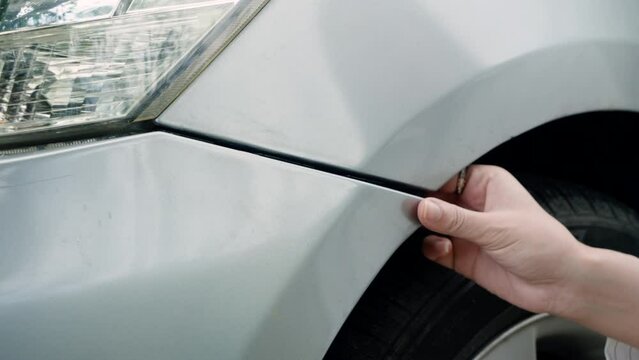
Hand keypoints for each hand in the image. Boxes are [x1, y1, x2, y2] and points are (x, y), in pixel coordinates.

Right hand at [417, 165, 587, 314]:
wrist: (558, 285)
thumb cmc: (545, 246)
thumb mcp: (496, 228)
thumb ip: (456, 219)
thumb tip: (425, 208)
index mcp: (486, 184)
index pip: (447, 175)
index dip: (429, 183)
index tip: (414, 193)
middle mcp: (474, 205)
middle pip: (435, 200)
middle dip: (424, 208)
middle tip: (416, 214)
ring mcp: (467, 230)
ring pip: (432, 224)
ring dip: (427, 230)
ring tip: (436, 234)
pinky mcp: (462, 254)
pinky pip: (435, 247)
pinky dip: (432, 248)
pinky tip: (443, 249)